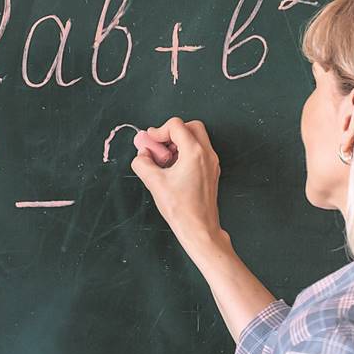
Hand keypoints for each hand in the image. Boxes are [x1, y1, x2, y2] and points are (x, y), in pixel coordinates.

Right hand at [129, 117, 224, 255]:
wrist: (199, 228)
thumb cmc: (181, 208)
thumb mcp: (154, 183)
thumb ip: (143, 163)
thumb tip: (142, 155)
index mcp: (194, 152)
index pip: (176, 125)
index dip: (159, 131)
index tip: (150, 143)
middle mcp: (206, 154)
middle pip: (191, 127)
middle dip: (172, 132)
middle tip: (160, 147)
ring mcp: (211, 163)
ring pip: (197, 139)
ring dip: (179, 143)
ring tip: (165, 160)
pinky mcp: (211, 172)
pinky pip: (199, 152)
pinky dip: (186, 153)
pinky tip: (174, 169)